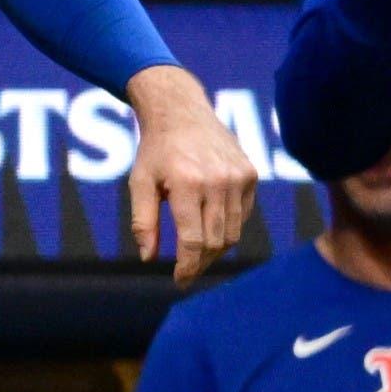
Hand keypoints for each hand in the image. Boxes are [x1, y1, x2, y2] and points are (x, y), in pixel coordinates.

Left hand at [122, 65, 256, 280]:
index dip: (187, 266)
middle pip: (215, 241)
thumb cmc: (156, 150)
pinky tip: (211, 228)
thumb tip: (148, 258)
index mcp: (187, 183)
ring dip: (215, 250)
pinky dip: (229, 228)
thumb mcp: (140, 182)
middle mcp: (217, 181)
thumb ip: (143, 221)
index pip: (193, 240)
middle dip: (200, 262)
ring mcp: (238, 177)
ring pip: (233, 232)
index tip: (179, 280)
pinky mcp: (251, 174)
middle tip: (187, 271)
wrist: (182, 111)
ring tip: (197, 255)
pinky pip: (243, 215)